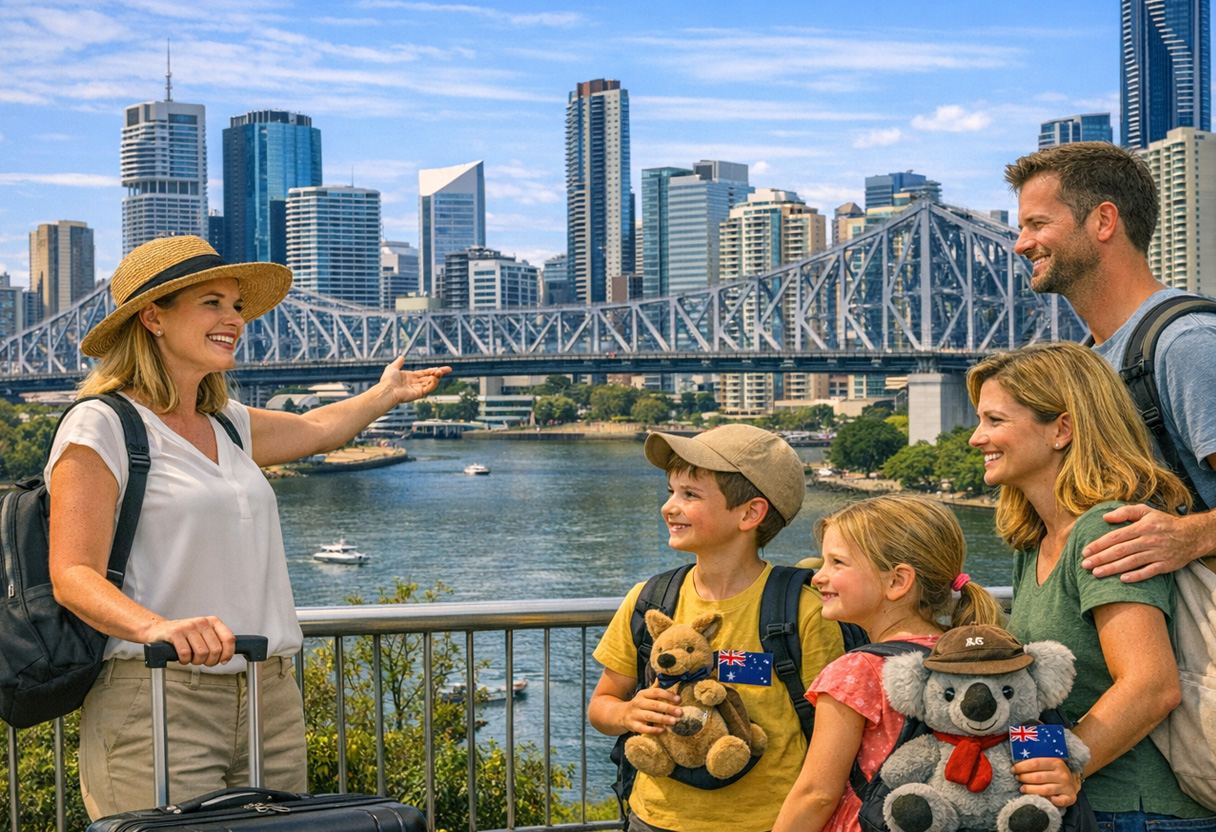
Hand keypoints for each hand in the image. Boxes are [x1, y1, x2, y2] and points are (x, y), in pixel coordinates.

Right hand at [145, 615, 235, 666]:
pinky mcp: (175, 632)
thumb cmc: (184, 635)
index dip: (227, 654)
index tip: (222, 661)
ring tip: (191, 658)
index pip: (229, 639)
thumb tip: (226, 658)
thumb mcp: (203, 635)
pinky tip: (182, 658)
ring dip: (196, 662)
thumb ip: (216, 642)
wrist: (158, 630)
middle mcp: (202, 622)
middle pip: (215, 650)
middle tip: (202, 661)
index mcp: (213, 621)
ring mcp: (188, 626)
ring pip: (201, 653)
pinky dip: (184, 660)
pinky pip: (185, 653)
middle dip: (210, 661)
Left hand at [381, 359, 450, 404]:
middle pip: (431, 377)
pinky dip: (433, 383)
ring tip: (440, 372)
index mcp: (411, 377)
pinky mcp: (419, 393)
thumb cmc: (387, 380)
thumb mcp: (392, 368)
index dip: (433, 370)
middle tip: (448, 369)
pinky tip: (434, 378)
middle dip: (439, 373)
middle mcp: (415, 383)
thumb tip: (401, 357)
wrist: (387, 390)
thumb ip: (398, 363)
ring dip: (437, 377)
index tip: (441, 368)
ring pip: (431, 382)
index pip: (425, 373)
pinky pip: (429, 388)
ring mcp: (417, 389)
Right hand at [623, 686, 681, 734]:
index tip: (679, 699)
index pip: (656, 692)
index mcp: (643, 694)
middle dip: (667, 708)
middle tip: (679, 712)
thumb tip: (676, 693)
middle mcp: (638, 703)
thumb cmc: (640, 706)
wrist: (620, 714)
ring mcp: (634, 714)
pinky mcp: (632, 725)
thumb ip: (658, 695)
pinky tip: (662, 730)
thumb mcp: (646, 697)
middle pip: (654, 704)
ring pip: (649, 716)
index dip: (668, 695)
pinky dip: (653, 730)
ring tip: (673, 721)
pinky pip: (643, 728)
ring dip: (662, 719)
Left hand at [1012, 757, 1078, 807]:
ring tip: (1022, 788)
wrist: (1071, 782)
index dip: (1022, 767)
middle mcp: (1062, 774)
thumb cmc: (1053, 772)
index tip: (1013, 769)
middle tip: (1017, 778)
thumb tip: (1016, 764)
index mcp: (1056, 762)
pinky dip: (1050, 801)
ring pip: (1045, 790)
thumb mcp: (1047, 762)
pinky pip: (1059, 801)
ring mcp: (1067, 786)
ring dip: (1031, 790)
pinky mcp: (1070, 797)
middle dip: (1024, 778)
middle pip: (1038, 777)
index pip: (1035, 763)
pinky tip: (1041, 799)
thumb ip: (1035, 762)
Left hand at [1080, 504, 1214, 580]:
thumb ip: (1125, 512)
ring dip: (1113, 568)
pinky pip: (1149, 572)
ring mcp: (1157, 553)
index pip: (1115, 537)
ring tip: (1096, 573)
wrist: (1191, 535)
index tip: (1085, 551)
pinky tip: (1122, 580)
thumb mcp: (1146, 511)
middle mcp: (1148, 540)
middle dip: (1101, 558)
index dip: (1099, 544)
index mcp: (1142, 527)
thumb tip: (1105, 517)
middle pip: (1120, 551)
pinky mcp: (1165, 565)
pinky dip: (1136, 576)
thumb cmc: (1164, 522)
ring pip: (1131, 562)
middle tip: (1085, 565)